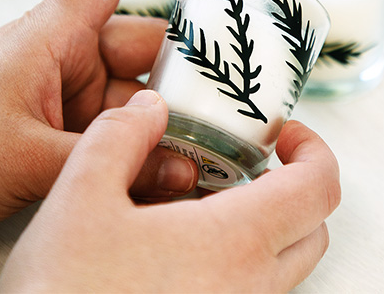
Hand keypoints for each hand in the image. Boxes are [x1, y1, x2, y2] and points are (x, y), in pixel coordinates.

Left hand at [0, 0, 199, 248]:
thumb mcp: (28, 156)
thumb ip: (106, 159)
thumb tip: (182, 166)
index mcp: (53, 34)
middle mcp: (67, 57)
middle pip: (146, 48)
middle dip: (189, 75)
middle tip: (234, 106)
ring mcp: (68, 96)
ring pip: (137, 98)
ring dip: (169, 127)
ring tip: (209, 158)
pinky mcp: (64, 129)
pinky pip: (118, 133)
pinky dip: (144, 152)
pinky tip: (174, 180)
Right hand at [0, 90, 340, 292]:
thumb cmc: (64, 293)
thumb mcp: (78, 196)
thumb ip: (119, 136)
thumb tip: (148, 108)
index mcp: (233, 242)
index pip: (319, 187)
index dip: (313, 148)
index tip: (283, 134)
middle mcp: (249, 286)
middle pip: (312, 227)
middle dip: (294, 185)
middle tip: (250, 163)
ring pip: (284, 265)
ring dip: (266, 225)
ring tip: (206, 204)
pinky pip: (252, 291)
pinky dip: (239, 260)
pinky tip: (182, 249)